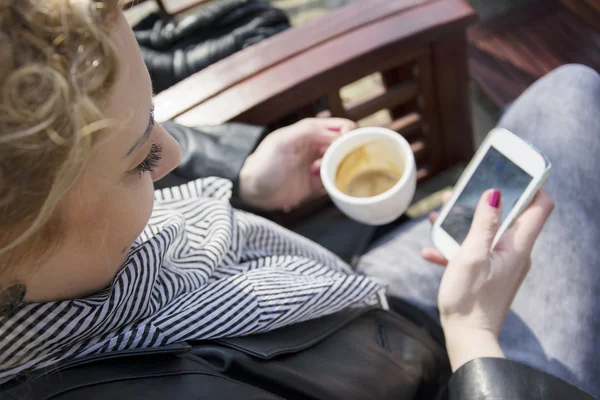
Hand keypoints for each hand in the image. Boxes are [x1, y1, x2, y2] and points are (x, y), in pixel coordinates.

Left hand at [239, 118, 355, 210]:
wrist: (250, 191)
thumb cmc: (263, 164)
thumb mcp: (283, 142)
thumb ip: (308, 131)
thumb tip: (338, 132)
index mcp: (309, 133)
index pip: (338, 127)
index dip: (350, 133)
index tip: (355, 144)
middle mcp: (314, 148)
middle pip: (343, 146)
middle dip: (350, 153)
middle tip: (350, 163)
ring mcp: (315, 167)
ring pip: (341, 164)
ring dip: (344, 169)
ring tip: (335, 175)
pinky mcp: (313, 185)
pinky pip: (333, 182)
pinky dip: (337, 183)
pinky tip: (335, 186)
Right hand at [421, 189, 553, 369]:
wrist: (467, 338)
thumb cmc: (469, 299)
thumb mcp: (471, 255)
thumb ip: (483, 224)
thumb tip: (495, 194)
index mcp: (517, 245)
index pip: (540, 206)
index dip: (531, 184)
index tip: (512, 171)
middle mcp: (515, 252)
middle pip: (509, 215)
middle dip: (484, 200)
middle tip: (460, 193)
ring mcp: (502, 264)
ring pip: (487, 232)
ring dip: (464, 223)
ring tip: (438, 217)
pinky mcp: (489, 274)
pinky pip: (475, 252)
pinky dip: (456, 247)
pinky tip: (431, 251)